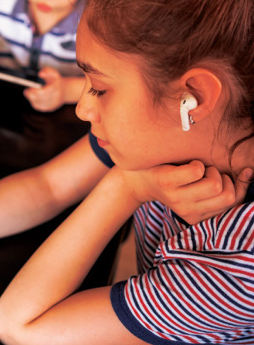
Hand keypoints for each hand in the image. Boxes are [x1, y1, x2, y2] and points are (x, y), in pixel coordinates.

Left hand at [23, 67, 65, 111]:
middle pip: (40, 99)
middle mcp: (55, 97)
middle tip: (26, 91)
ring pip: (38, 104)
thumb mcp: (53, 73)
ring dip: (32, 99)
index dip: (34, 91)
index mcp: (56, 88)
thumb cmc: (56, 81)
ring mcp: (53, 104)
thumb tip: (40, 74)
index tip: (28, 89)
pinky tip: (34, 98)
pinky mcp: (50, 108)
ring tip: (30, 94)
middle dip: (31, 95)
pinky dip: (34, 103)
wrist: (65, 91)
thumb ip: (47, 71)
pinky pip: (39, 107)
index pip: (43, 92)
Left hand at [122, 161, 252, 223]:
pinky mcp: (167, 183)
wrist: (136, 175)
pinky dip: (196, 163)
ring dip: (209, 170)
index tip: (234, 173)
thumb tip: (249, 172)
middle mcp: (188, 212)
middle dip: (221, 177)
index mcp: (197, 216)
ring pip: (215, 184)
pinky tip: (185, 166)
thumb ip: (224, 183)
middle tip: (204, 172)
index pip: (234, 203)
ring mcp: (177, 199)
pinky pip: (197, 170)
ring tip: (194, 169)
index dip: (240, 185)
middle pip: (228, 195)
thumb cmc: (172, 178)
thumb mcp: (197, 186)